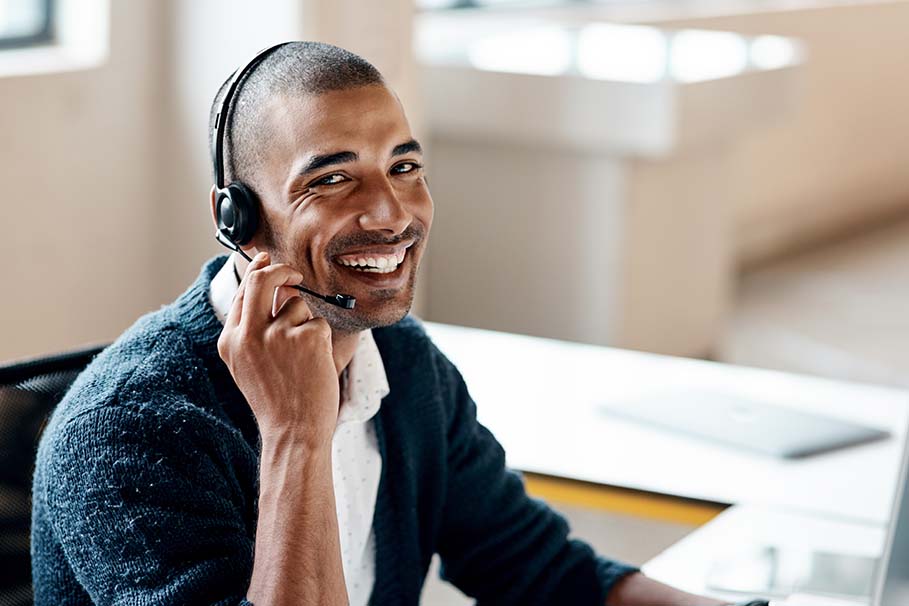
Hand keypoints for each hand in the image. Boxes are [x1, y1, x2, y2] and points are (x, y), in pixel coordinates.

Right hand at [217, 252, 339, 448]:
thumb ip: (253, 328)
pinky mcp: (306, 338)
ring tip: (303, 360)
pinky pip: (318, 323)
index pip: (241, 293)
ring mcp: (278, 335)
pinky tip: (314, 366)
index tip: (267, 261)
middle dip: (280, 270)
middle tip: (295, 274)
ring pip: (297, 305)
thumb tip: (275, 285)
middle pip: (261, 280)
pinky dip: (321, 341)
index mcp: (230, 342)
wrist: (294, 432)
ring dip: (306, 324)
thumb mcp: (249, 365)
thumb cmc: (277, 400)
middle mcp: (249, 334)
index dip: (257, 273)